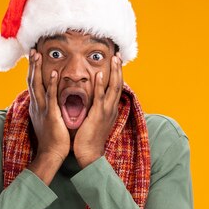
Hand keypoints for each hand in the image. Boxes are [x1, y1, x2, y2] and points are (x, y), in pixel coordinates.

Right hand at [27, 49, 70, 164]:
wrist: (51, 154)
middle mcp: (36, 105)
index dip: (32, 71)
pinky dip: (50, 84)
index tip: (33, 58)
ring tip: (37, 55)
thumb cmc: (53, 139)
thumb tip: (51, 102)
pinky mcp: (50, 114)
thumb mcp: (48, 120)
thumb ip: (49, 109)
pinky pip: (50, 96)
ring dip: (37, 69)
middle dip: (31, 65)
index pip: (33, 85)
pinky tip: (53, 73)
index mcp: (36, 106)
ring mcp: (42, 109)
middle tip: (32, 50)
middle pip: (31, 81)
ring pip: (37, 85)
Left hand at [74, 52, 122, 167]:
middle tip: (118, 55)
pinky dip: (101, 85)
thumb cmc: (89, 139)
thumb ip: (95, 109)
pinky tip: (100, 74)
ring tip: (114, 58)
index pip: (116, 88)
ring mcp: (107, 111)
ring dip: (114, 72)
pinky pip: (100, 97)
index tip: (116, 62)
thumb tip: (91, 101)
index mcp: (110, 109)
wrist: (89, 154)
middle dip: (119, 69)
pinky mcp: (98, 115)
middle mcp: (111, 108)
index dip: (117, 74)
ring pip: (113, 88)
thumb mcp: (95, 120)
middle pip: (118, 84)